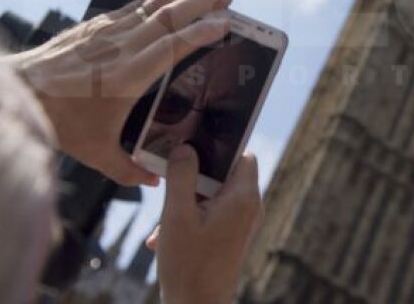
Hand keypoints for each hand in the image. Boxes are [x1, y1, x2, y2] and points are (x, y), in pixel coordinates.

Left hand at [9, 0, 232, 184]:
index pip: (172, 47)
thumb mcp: (95, 153)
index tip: (224, 24)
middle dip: (202, 4)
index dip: (200, 33)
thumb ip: (128, 169)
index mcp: (128, 77)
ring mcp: (109, 32)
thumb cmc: (59, 122)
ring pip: (154, 6)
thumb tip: (155, 181)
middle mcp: (122, 48)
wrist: (19, 91)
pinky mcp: (97, 26)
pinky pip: (136, 5)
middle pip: (169, 17)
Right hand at [151, 145, 262, 303]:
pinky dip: (191, 219)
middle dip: (193, 181)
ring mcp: (242, 224)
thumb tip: (185, 147)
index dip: (219, 148)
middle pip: (224, 175)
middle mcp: (250, 208)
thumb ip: (181, 176)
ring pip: (214, 196)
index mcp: (244, 197)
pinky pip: (213, 214)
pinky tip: (166, 237)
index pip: (243, 154)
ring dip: (187, 203)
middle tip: (171, 192)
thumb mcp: (177, 214)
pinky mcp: (232, 237)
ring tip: (164, 225)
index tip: (193, 150)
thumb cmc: (189, 265)